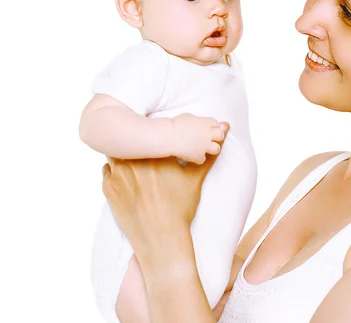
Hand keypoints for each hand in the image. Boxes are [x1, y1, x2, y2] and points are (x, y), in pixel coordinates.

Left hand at [102, 123, 228, 259]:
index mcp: (154, 153)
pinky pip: (107, 171)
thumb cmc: (180, 209)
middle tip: (144, 147)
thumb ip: (210, 152)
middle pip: (129, 139)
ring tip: (135, 162)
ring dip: (123, 154)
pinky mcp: (108, 189)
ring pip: (115, 153)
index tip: (154, 134)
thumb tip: (226, 127)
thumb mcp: (196, 178)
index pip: (146, 129)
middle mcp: (132, 160)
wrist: (161, 239)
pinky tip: (128, 180)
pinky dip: (115, 171)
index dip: (149, 129)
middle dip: (135, 141)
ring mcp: (117, 174)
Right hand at [171, 114, 226, 164]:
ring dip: (211, 149)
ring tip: (203, 150)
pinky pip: (203, 159)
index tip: (208, 130)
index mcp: (206, 123)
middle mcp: (209, 134)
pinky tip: (192, 157)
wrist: (169, 136)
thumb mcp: (188, 117)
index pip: (216, 124)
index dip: (213, 128)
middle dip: (216, 138)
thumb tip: (199, 122)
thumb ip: (197, 120)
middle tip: (208, 140)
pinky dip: (197, 159)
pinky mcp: (199, 156)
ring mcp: (205, 146)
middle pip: (220, 136)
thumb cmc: (175, 125)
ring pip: (217, 149)